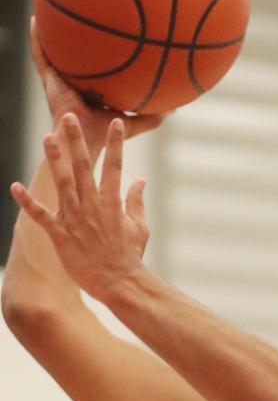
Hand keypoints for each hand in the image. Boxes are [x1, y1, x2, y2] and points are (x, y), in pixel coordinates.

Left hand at [10, 113, 148, 303]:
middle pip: (83, 166)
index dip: (116, 143)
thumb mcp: (139, 227)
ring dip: (54, 159)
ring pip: (62, 183)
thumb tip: (140, 181)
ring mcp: (75, 219)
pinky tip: (15, 186)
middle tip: (69, 118)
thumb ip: (137, 201)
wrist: (119, 282)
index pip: (115, 166)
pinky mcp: (60, 235)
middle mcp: (92, 205)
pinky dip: (27, 202)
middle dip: (76, 140)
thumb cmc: (130, 256)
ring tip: (47, 137)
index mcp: (112, 202)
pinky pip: (40, 215)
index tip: (116, 122)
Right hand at [30, 18, 166, 156]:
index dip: (100, 49)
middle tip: (80, 7)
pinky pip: (40, 55)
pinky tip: (34, 20)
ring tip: (49, 5)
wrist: (85, 141)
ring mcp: (61, 78)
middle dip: (75, 34)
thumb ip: (151, 116)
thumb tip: (174, 108)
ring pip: (54, 49)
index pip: (96, 65)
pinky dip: (36, 38)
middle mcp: (75, 80)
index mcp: (93, 87)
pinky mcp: (50, 79)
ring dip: (51, 29)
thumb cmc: (106, 134)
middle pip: (75, 54)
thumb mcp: (132, 122)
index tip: (108, 27)